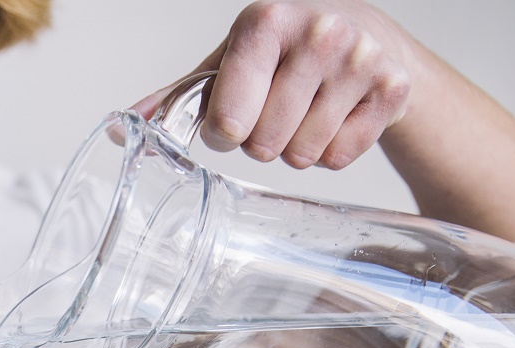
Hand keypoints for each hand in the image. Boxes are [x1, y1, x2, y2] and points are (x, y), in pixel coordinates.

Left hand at [133, 0, 415, 169]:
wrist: (367, 35)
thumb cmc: (285, 49)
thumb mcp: (230, 61)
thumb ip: (179, 97)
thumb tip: (123, 128)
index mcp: (265, 23)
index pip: (229, 118)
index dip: (224, 133)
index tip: (231, 120)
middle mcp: (317, 34)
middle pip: (264, 145)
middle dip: (261, 141)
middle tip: (274, 111)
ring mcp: (359, 60)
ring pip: (302, 155)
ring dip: (295, 147)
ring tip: (303, 112)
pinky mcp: (391, 89)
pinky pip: (339, 157)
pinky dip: (331, 150)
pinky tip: (334, 116)